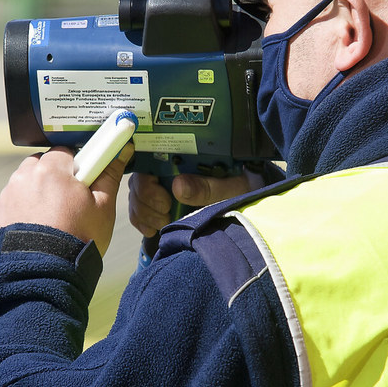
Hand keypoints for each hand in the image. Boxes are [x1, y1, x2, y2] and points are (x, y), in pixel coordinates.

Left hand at [0, 143, 133, 255]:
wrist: (44, 272)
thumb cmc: (77, 238)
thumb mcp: (103, 207)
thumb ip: (109, 174)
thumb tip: (120, 150)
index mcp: (52, 169)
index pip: (66, 151)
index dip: (78, 166)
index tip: (84, 180)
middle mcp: (25, 176)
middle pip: (43, 164)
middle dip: (56, 176)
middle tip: (71, 201)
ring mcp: (9, 194)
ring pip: (27, 181)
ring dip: (38, 191)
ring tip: (53, 217)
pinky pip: (15, 200)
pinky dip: (24, 207)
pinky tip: (38, 226)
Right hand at [127, 170, 264, 236]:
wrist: (252, 197)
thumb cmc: (244, 187)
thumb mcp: (230, 187)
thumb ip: (206, 187)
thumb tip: (178, 186)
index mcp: (184, 156)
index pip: (149, 161)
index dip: (147, 183)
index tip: (164, 202)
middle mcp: (168, 167)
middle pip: (139, 181)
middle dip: (146, 203)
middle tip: (165, 216)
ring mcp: (162, 185)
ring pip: (136, 195)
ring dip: (143, 213)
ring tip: (162, 224)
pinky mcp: (160, 202)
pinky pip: (138, 209)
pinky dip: (141, 221)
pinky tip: (152, 230)